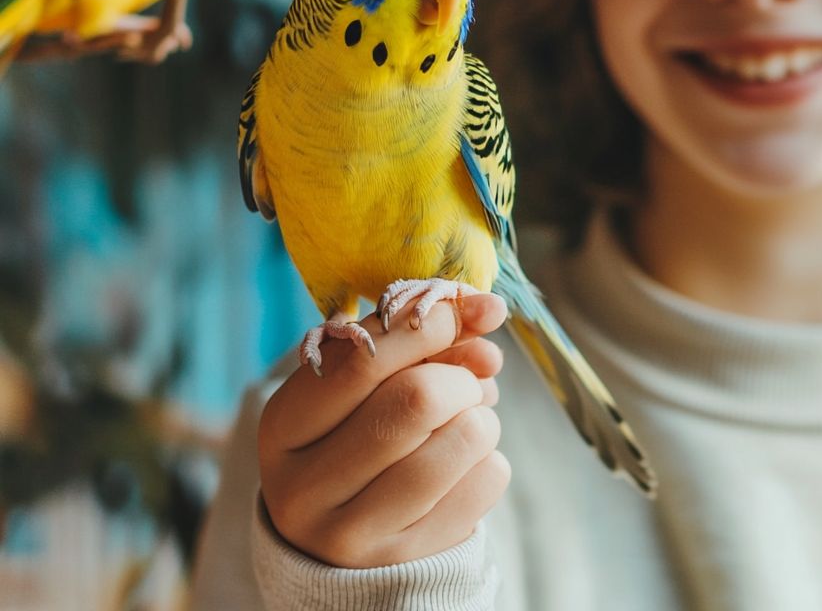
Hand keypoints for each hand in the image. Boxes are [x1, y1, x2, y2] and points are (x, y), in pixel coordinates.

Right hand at [258, 293, 509, 567]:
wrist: (344, 529)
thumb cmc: (356, 430)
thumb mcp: (361, 381)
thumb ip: (416, 335)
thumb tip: (489, 309)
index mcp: (282, 425)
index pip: (366, 359)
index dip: (428, 326)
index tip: (458, 315)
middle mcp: (304, 487)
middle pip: (419, 399)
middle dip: (460, 377)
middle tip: (463, 382)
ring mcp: (352, 533)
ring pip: (464, 438)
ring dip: (482, 416)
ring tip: (463, 422)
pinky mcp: (405, 559)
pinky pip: (488, 479)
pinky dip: (490, 457)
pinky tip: (463, 464)